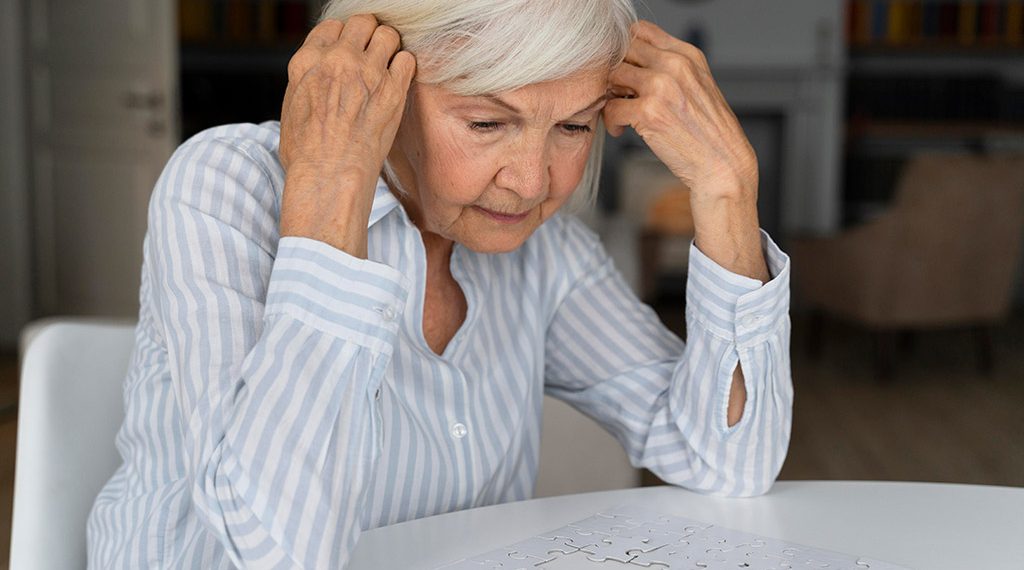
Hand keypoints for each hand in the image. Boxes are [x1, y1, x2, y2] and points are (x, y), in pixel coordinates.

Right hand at [278, 14, 415, 255]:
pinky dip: (405, 67)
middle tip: (373, 53)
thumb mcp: (291, 111)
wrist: (329, 175)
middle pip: (361, 22)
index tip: (349, 51)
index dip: (343, 38)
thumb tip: (315, 79)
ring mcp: (366, 72)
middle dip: (368, 34)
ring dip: (390, 47)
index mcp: (307, 62)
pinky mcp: (392, 89)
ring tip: (388, 65)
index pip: (331, 27)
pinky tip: (399, 81)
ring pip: (388, 35)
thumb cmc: (307, 155)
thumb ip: (305, 84)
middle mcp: (337, 60)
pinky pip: (407, 59)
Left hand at [605, 20, 768, 283]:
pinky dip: (611, 121)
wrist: (723, 164)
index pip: (642, 31)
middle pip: (623, 51)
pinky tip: (622, 130)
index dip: (626, 50)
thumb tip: (633, 62)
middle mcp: (675, 65)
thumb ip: (671, 68)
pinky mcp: (649, 113)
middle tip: (619, 94)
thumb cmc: (709, 132)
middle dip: (616, 73)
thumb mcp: (698, 86)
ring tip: (621, 114)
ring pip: (613, 77)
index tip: (625, 70)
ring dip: (610, 96)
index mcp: (688, 55)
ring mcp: (661, 87)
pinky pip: (611, 108)